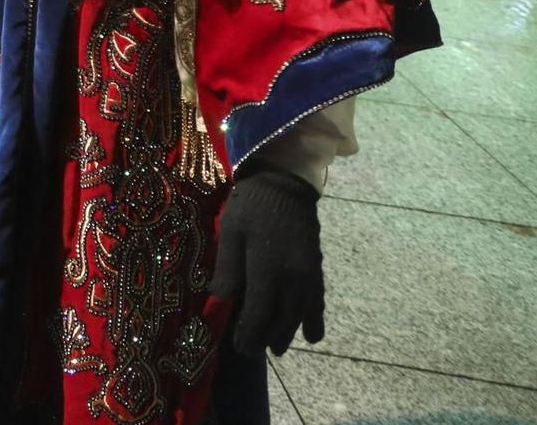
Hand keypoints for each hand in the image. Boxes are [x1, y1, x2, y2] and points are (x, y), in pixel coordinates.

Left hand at [210, 168, 324, 355]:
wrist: (285, 184)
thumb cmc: (251, 206)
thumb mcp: (230, 232)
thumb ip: (227, 268)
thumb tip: (219, 300)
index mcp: (268, 270)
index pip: (260, 313)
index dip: (250, 334)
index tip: (240, 347)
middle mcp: (293, 278)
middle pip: (282, 319)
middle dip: (267, 338)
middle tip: (252, 351)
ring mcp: (308, 275)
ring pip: (300, 314)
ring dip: (289, 333)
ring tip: (277, 348)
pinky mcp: (317, 268)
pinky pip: (317, 301)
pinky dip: (315, 319)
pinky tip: (313, 335)